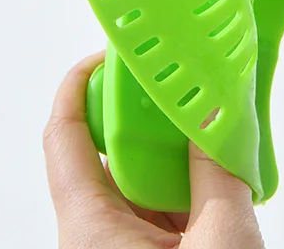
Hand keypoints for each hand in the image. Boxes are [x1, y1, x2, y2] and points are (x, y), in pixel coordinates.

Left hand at [44, 53, 265, 248]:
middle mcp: (91, 233)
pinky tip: (210, 172)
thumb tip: (220, 111)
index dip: (79, 84)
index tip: (111, 54)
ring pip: (131, 179)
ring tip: (202, 124)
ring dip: (165, 152)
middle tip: (176, 83)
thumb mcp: (220, 240)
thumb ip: (218, 173)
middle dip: (142, 113)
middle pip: (104, 149)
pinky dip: (176, 184)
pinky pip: (150, 206)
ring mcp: (114, 246)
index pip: (64, 134)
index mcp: (89, 227)